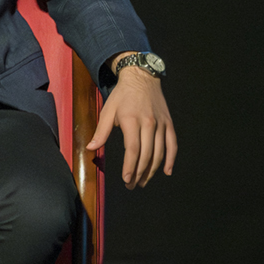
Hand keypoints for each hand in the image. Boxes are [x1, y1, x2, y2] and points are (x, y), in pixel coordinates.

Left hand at [86, 67, 176, 189]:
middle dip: (139, 173)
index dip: (130, 166)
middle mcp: (149, 124)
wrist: (142, 78)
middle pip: (146, 154)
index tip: (126, 179)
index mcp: (132, 121)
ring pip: (159, 152)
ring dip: (152, 170)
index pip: (133, 149)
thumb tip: (91, 148)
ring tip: (143, 181)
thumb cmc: (122, 95)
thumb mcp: (108, 110)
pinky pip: (172, 144)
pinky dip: (171, 159)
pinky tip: (167, 171)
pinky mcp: (169, 124)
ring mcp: (161, 124)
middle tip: (132, 185)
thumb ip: (101, 131)